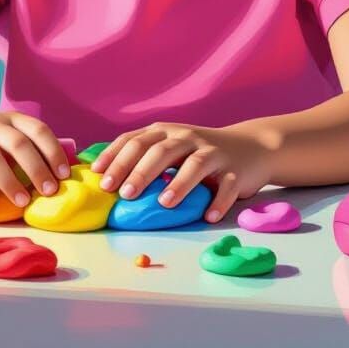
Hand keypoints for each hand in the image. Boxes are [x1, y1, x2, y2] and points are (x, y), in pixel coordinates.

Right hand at [0, 111, 69, 209]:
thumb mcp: (13, 142)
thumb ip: (34, 153)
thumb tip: (66, 176)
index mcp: (13, 120)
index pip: (38, 130)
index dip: (53, 152)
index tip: (64, 175)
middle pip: (18, 143)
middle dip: (37, 169)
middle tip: (49, 191)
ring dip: (11, 182)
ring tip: (23, 202)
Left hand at [90, 122, 269, 223]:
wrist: (249, 147)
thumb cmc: (197, 153)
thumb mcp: (169, 148)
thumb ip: (142, 157)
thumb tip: (102, 179)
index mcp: (164, 133)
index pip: (135, 141)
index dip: (116, 157)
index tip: (100, 177)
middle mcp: (187, 137)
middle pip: (161, 151)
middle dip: (141, 172)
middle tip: (125, 194)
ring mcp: (212, 152)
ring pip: (195, 164)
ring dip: (179, 183)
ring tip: (164, 203)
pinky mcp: (235, 170)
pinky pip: (227, 186)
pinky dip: (218, 200)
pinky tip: (208, 216)